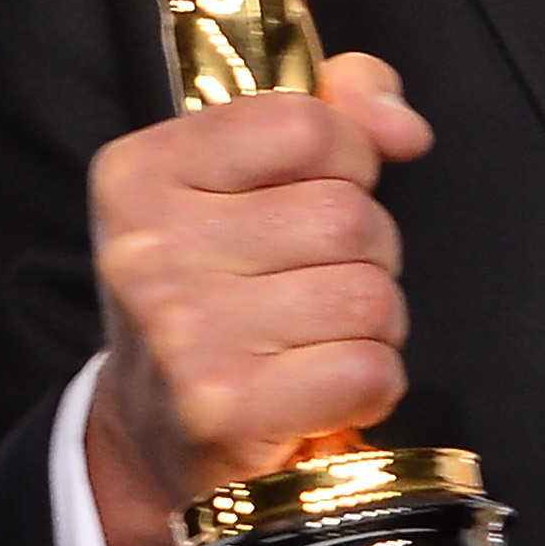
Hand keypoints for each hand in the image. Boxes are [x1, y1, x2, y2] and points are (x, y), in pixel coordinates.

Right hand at [85, 52, 432, 545]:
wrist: (160, 434)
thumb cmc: (222, 292)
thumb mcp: (249, 181)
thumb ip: (336, 111)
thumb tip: (403, 127)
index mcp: (141, 172)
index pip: (305, 123)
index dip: (346, 161)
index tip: (316, 196)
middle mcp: (146, 249)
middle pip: (349, 216)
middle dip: (367, 254)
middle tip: (314, 289)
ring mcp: (181, 332)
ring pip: (370, 294)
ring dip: (372, 324)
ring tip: (315, 341)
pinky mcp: (225, 409)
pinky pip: (370, 368)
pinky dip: (372, 383)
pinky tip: (320, 391)